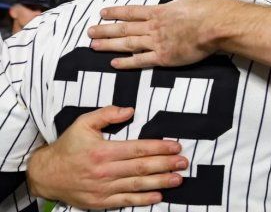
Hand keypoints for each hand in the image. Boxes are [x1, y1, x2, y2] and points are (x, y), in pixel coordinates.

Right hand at [27, 106, 187, 208]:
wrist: (46, 174)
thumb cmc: (68, 146)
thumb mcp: (83, 123)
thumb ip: (107, 114)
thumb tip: (130, 110)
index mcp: (103, 151)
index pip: (138, 148)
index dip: (159, 148)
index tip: (176, 146)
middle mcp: (105, 170)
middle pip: (141, 167)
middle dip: (166, 164)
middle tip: (184, 162)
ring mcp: (103, 188)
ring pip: (137, 185)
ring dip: (160, 182)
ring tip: (178, 179)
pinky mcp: (100, 202)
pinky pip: (125, 201)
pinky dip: (142, 200)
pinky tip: (158, 196)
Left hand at [88, 0, 233, 68]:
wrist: (217, 26)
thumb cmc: (208, 8)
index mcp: (159, 11)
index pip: (131, 11)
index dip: (115, 12)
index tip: (102, 13)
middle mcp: (154, 26)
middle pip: (124, 28)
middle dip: (104, 30)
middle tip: (89, 32)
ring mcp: (157, 42)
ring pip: (127, 44)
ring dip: (109, 45)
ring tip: (94, 46)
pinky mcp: (164, 57)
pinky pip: (141, 61)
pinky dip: (126, 63)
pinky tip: (114, 64)